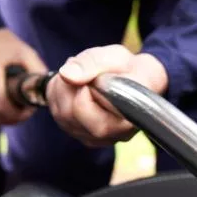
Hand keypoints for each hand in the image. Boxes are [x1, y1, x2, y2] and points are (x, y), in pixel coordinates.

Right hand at [0, 28, 47, 125]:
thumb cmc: (5, 44)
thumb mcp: (26, 53)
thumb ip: (38, 73)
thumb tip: (46, 93)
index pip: (1, 106)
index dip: (18, 115)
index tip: (30, 109)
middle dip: (13, 118)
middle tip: (26, 111)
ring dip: (4, 117)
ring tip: (17, 106)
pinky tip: (5, 101)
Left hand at [46, 44, 168, 146]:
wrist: (138, 80)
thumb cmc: (129, 70)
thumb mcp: (116, 57)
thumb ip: (92, 63)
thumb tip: (66, 75)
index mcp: (124, 122)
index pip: (88, 113)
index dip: (83, 89)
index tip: (94, 76)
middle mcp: (110, 136)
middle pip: (69, 115)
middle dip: (69, 87)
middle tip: (83, 71)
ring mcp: (94, 139)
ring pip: (61, 116)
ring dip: (62, 89)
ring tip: (81, 76)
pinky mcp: (81, 135)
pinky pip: (58, 116)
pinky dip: (59, 96)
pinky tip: (75, 86)